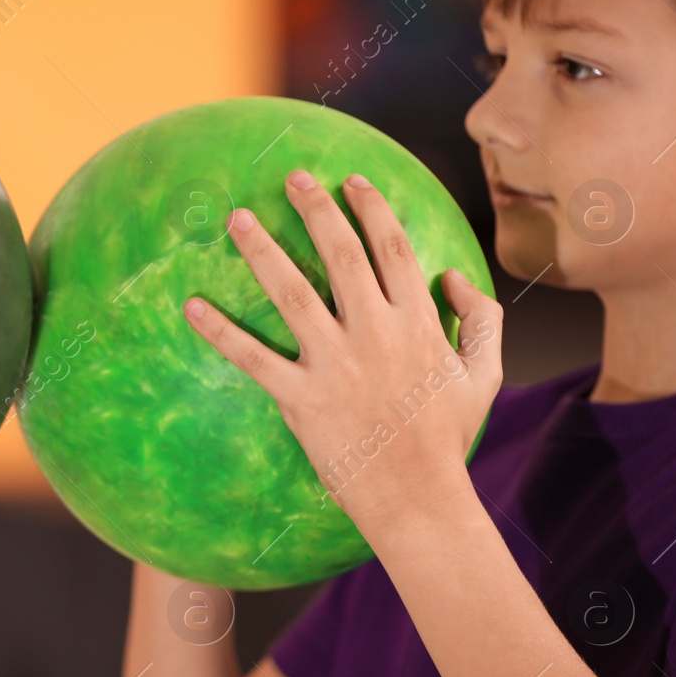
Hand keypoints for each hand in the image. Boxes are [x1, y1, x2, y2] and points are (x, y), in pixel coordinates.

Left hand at [182, 170, 501, 525]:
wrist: (418, 499)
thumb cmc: (447, 437)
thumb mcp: (483, 375)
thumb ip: (480, 319)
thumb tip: (453, 278)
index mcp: (417, 323)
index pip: (392, 248)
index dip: (371, 208)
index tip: (351, 180)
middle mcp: (375, 334)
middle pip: (342, 254)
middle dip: (316, 209)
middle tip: (291, 177)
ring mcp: (336, 365)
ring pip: (293, 293)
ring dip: (262, 251)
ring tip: (238, 218)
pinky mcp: (302, 400)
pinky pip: (253, 358)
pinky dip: (220, 332)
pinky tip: (192, 306)